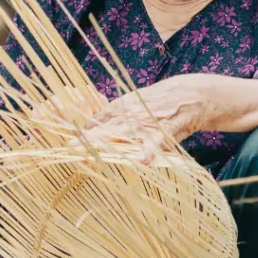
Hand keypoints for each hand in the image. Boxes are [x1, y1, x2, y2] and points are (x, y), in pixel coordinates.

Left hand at [79, 74, 213, 161]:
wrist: (188, 96)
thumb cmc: (156, 102)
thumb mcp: (133, 103)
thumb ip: (115, 114)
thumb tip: (94, 123)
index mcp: (121, 106)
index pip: (97, 118)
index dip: (85, 130)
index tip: (71, 142)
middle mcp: (129, 114)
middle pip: (105, 128)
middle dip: (87, 138)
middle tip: (70, 147)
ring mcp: (145, 123)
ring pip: (124, 135)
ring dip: (109, 145)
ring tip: (93, 154)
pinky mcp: (163, 131)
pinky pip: (154, 143)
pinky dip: (148, 151)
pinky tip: (141, 161)